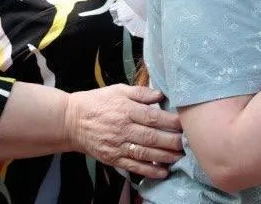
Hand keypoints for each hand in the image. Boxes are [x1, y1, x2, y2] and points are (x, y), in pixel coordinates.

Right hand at [64, 84, 182, 178]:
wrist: (71, 121)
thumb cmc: (97, 102)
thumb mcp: (118, 90)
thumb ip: (141, 92)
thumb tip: (161, 95)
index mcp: (126, 110)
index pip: (153, 117)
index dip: (171, 121)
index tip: (186, 123)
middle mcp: (123, 129)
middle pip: (152, 137)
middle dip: (173, 141)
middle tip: (189, 143)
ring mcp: (117, 145)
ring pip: (145, 153)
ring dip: (165, 156)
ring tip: (181, 157)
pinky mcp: (113, 158)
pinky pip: (133, 166)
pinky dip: (148, 170)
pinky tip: (163, 172)